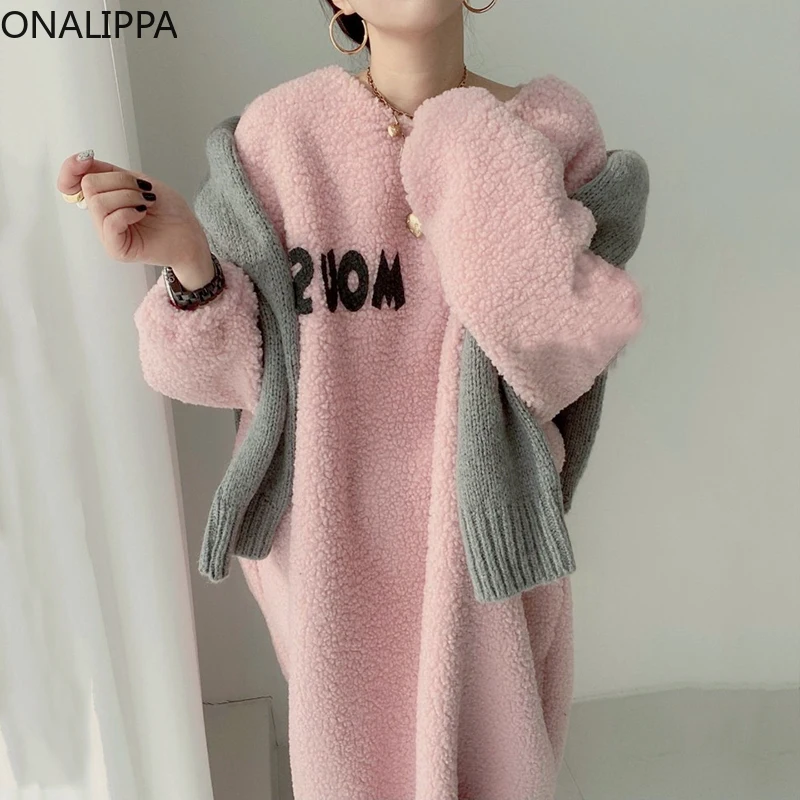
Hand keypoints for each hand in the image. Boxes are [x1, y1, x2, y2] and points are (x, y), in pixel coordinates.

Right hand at [55, 151, 214, 288]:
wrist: (191, 235)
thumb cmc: (170, 211)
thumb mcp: (138, 181)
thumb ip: (110, 172)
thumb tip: (83, 159)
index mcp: (103, 199)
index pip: (70, 183)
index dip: (71, 168)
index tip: (86, 159)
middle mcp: (100, 217)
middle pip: (89, 185)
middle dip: (120, 182)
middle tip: (143, 192)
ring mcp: (107, 234)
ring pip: (99, 202)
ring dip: (129, 196)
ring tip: (146, 203)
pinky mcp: (116, 249)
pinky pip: (111, 222)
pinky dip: (129, 212)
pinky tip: (142, 213)